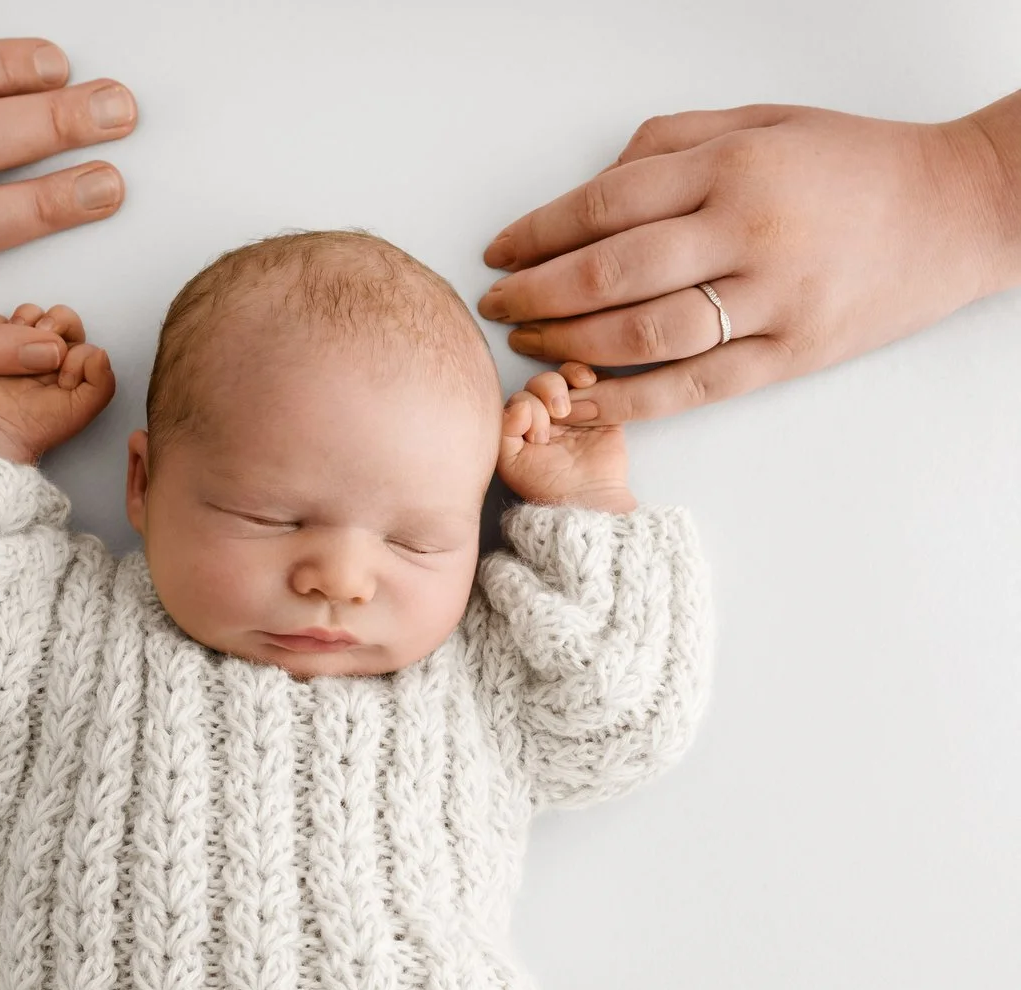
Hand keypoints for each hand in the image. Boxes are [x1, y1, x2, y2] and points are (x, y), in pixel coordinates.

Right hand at [0, 305, 114, 463]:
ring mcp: (18, 346)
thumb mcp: (81, 410)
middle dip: (55, 323)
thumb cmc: (39, 425)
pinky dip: (0, 326)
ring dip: (27, 321)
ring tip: (18, 346)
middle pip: (59, 318)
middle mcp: (47, 352)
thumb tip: (99, 352)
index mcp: (71, 364)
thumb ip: (101, 383)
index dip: (76, 353)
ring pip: (30, 313)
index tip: (64, 380)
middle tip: (43, 342)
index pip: (83, 339)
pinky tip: (0, 349)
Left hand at [479, 96, 1020, 424]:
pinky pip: (695, 386)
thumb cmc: (851, 161)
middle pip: (609, 273)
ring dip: (570, 347)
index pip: (604, 205)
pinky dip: (629, 400)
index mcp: (732, 168)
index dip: (537, 234)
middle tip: (497, 304)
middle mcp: (747, 233)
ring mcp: (772, 301)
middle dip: (536, 294)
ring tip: (529, 346)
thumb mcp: (761, 121)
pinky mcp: (792, 354)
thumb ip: (669, 145)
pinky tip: (583, 402)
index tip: (499, 253)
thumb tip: (589, 188)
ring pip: (645, 335)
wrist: (959, 209)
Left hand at [498, 363, 634, 512]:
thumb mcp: (511, 462)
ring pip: (567, 375)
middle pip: (542, 380)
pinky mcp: (604, 408)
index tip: (538, 437)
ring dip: (567, 377)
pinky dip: (592, 374)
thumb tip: (518, 404)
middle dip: (547, 391)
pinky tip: (589, 382)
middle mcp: (548, 413)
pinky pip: (599, 379)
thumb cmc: (546, 486)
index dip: (528, 408)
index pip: (521, 396)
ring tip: (572, 402)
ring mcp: (576, 409)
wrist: (588, 499)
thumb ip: (504, 430)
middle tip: (559, 416)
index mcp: (524, 423)